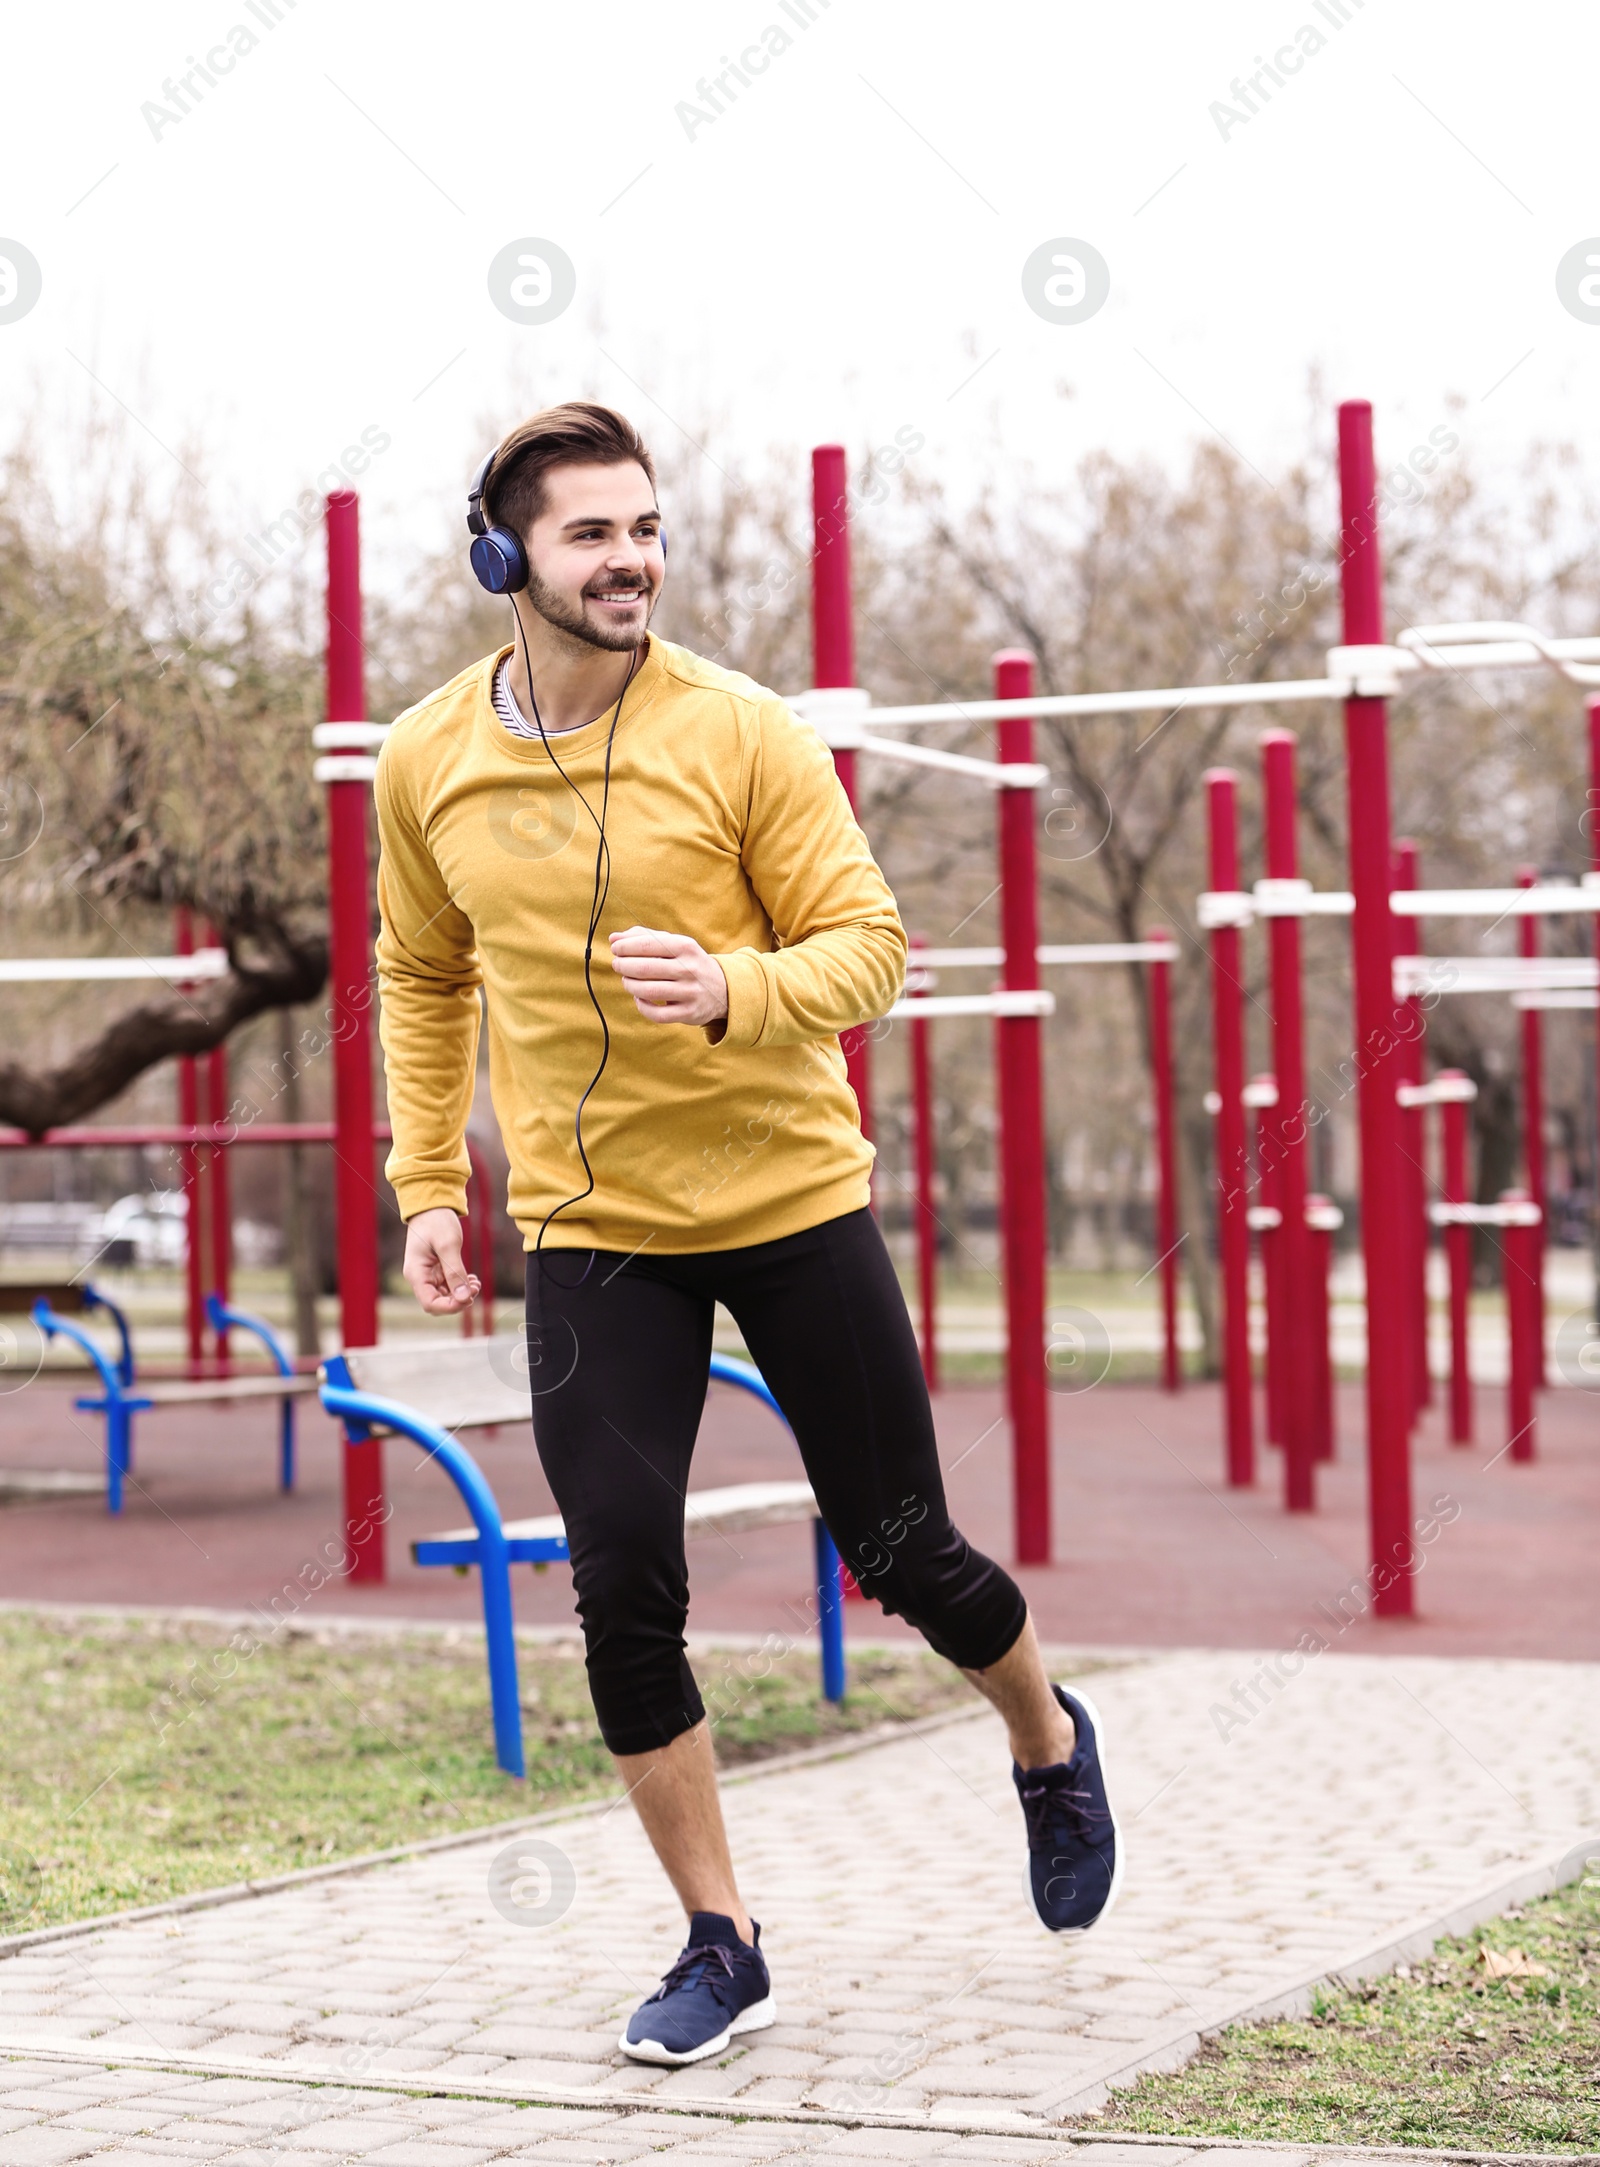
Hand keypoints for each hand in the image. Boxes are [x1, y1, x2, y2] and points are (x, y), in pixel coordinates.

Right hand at [402, 1206, 480, 1314]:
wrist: (432, 1207)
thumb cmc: (436, 1221)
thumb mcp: (448, 1245)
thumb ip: (455, 1272)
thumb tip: (464, 1297)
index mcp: (416, 1273)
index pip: (430, 1304)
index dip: (450, 1307)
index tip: (468, 1298)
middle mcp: (419, 1277)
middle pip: (438, 1303)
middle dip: (458, 1300)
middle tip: (475, 1287)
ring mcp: (427, 1275)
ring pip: (444, 1296)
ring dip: (461, 1294)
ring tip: (475, 1282)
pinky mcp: (436, 1271)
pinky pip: (448, 1287)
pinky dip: (460, 1286)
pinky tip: (471, 1279)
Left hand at [608, 926, 729, 1027]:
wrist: (723, 988)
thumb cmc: (688, 962)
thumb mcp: (674, 944)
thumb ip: (644, 937)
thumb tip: (613, 938)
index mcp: (686, 947)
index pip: (647, 944)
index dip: (625, 947)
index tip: (615, 949)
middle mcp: (689, 969)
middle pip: (644, 968)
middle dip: (623, 966)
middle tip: (617, 965)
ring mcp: (690, 992)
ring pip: (647, 991)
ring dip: (629, 985)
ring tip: (626, 980)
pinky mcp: (689, 1012)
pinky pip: (657, 1013)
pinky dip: (642, 1006)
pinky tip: (639, 998)